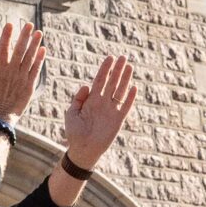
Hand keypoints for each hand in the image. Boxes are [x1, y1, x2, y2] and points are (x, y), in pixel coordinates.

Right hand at [0, 22, 45, 121]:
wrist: (0, 116)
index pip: (2, 47)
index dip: (6, 35)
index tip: (10, 24)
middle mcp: (11, 71)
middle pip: (19, 49)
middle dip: (24, 36)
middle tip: (30, 24)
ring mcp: (21, 77)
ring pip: (30, 57)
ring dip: (35, 44)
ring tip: (39, 33)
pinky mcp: (30, 85)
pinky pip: (36, 69)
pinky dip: (40, 59)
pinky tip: (43, 49)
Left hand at [59, 55, 137, 169]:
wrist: (82, 149)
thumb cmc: (74, 132)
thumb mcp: (71, 113)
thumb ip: (78, 99)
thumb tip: (86, 86)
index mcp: (91, 100)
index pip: (100, 80)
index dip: (105, 69)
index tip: (110, 58)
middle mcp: (103, 103)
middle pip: (112, 83)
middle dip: (117, 70)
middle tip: (123, 57)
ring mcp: (111, 110)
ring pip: (120, 91)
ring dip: (125, 79)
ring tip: (130, 66)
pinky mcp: (118, 120)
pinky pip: (125, 106)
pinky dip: (130, 97)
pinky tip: (134, 87)